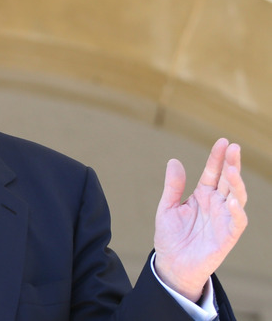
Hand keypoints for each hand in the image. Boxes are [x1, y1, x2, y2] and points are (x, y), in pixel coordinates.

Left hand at [153, 138, 247, 301]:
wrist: (171, 265)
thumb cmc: (171, 237)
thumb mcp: (167, 207)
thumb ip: (173, 186)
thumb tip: (174, 161)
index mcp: (202, 196)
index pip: (213, 173)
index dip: (218, 158)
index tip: (223, 141)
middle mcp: (216, 205)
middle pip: (228, 181)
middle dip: (232, 164)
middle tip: (234, 147)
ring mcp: (224, 219)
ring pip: (237, 197)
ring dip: (236, 184)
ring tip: (231, 169)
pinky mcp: (228, 236)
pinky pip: (238, 221)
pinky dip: (237, 210)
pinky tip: (232, 199)